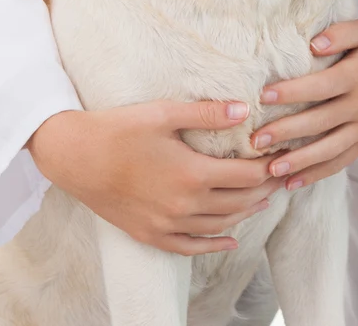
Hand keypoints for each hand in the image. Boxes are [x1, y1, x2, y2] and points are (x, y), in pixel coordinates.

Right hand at [26, 99, 285, 255]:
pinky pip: (190, 247)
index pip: (246, 175)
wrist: (74, 156)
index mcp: (192, 173)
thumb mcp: (166, 112)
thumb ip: (208, 113)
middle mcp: (184, 205)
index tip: (282, 153)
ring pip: (220, 225)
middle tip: (280, 174)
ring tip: (263, 198)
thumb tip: (246, 109)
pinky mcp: (149, 234)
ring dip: (246, 213)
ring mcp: (167, 224)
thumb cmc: (120, 128)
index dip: (269, 166)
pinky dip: (214, 245)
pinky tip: (230, 240)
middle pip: (239, 202)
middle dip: (264, 189)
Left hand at [249, 18, 357, 190]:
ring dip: (298, 161)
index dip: (293, 92)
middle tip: (255, 140)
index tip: (263, 96)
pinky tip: (292, 182)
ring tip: (269, 169)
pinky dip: (317, 174)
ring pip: (328, 149)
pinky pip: (340, 161)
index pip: (321, 87)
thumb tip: (314, 44)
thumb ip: (342, 32)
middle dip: (286, 132)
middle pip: (319, 122)